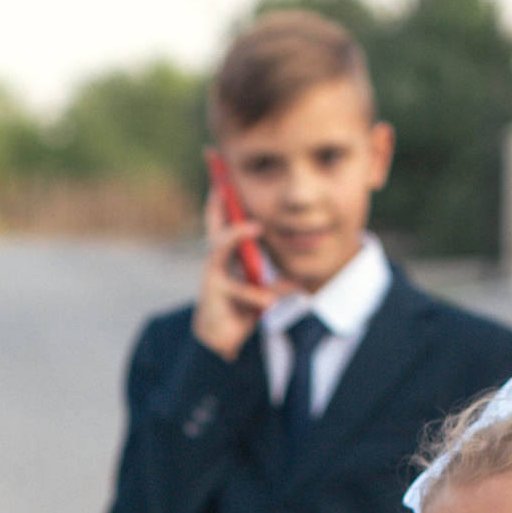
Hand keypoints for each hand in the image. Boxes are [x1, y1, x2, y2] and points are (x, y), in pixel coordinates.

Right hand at [191, 187, 294, 360]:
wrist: (221, 340)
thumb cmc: (241, 309)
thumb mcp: (264, 290)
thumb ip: (280, 284)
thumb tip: (300, 283)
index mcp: (228, 255)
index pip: (223, 220)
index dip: (222, 197)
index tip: (225, 171)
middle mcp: (216, 260)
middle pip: (214, 224)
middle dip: (218, 201)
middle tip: (226, 182)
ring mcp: (212, 275)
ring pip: (220, 248)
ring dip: (238, 235)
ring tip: (257, 227)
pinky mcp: (213, 293)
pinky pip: (238, 289)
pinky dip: (258, 294)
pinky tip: (269, 302)